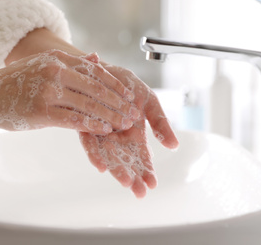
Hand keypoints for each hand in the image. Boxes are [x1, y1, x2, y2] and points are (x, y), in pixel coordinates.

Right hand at [0, 50, 139, 132]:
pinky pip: (75, 119)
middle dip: (118, 102)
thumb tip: (96, 59)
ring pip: (89, 104)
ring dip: (110, 115)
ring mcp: (48, 91)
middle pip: (96, 87)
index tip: (129, 96)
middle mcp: (55, 71)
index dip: (115, 85)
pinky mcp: (42, 111)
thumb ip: (71, 64)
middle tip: (133, 112)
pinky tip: (105, 129)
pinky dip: (93, 124)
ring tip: (124, 123)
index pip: (95, 71)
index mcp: (57, 58)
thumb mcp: (43, 64)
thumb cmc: (14, 83)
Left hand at [79, 63, 178, 197]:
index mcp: (134, 133)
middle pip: (125, 160)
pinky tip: (101, 166)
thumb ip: (160, 123)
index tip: (153, 184)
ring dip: (117, 170)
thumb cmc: (126, 85)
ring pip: (109, 156)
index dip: (147, 169)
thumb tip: (174, 146)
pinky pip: (90, 141)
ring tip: (126, 182)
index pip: (141, 156)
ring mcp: (101, 132)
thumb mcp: (150, 102)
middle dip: (133, 176)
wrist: (104, 68)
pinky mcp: (85, 124)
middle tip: (141, 192)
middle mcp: (117, 136)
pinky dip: (95, 153)